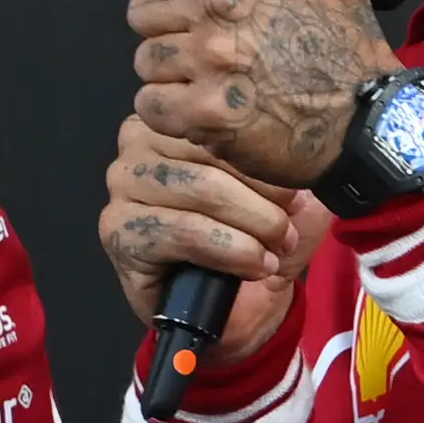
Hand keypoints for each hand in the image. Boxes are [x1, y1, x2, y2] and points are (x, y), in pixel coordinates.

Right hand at [98, 115, 334, 364]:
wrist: (235, 308)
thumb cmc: (256, 238)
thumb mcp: (294, 194)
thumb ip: (298, 162)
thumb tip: (305, 147)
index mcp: (180, 114)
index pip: (226, 119)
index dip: (267, 157)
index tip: (298, 191)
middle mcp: (139, 139)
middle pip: (212, 150)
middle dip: (262, 196)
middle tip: (286, 228)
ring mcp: (123, 184)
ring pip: (201, 191)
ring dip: (251, 226)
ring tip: (274, 249)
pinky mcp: (117, 230)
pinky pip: (182, 231)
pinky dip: (229, 250)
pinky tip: (253, 265)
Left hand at [127, 0, 403, 186]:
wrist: (368, 117)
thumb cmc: (341, 26)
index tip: (239, 16)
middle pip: (146, 17)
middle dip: (180, 37)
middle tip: (230, 56)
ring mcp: (214, 58)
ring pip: (146, 63)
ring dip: (178, 79)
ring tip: (227, 84)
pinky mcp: (205, 114)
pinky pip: (149, 109)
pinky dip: (176, 119)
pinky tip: (218, 114)